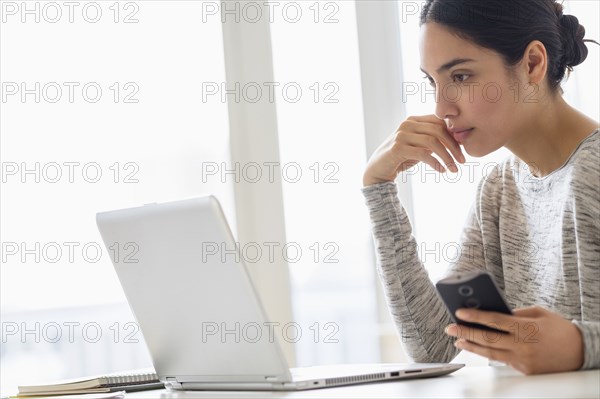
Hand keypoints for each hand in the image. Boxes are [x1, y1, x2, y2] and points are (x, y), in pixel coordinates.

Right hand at [362, 115, 464, 185]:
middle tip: (462, 161)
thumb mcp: (419, 146)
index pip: (439, 122)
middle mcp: (406, 124)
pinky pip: (423, 153)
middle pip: (438, 131)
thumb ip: (433, 140)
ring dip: (447, 157)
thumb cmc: (401, 158)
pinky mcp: (397, 148)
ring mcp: (401, 135)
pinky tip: (441, 170)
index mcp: (413, 120)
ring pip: (432, 142)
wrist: (378, 171)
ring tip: (454, 169)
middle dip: (453, 147)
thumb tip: (456, 140)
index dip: (453, 136)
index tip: (461, 151)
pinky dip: (435, 162)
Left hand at [444, 306, 584, 374]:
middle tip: (450, 327)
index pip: (495, 320)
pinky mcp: (524, 370)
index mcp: (526, 327)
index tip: (459, 312)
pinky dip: (488, 353)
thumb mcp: (539, 313)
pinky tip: (476, 347)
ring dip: (471, 345)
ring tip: (458, 339)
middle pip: (488, 338)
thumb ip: (515, 313)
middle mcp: (523, 345)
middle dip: (466, 332)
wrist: (581, 351)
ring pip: (491, 353)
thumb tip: (494, 312)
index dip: (475, 316)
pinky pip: (502, 360)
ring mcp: (523, 360)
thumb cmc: (559, 329)